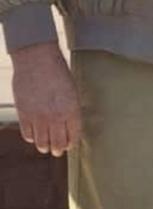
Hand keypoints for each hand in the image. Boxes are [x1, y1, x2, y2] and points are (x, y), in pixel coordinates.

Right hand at [11, 42, 81, 156]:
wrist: (37, 59)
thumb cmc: (58, 71)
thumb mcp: (72, 90)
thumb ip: (71, 110)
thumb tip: (68, 126)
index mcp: (72, 109)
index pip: (73, 136)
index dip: (71, 143)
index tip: (69, 144)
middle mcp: (55, 116)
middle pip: (57, 144)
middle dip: (58, 150)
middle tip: (57, 150)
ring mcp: (38, 117)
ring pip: (42, 143)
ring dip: (44, 147)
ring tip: (46, 146)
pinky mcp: (23, 114)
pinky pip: (27, 135)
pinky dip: (32, 137)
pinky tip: (34, 135)